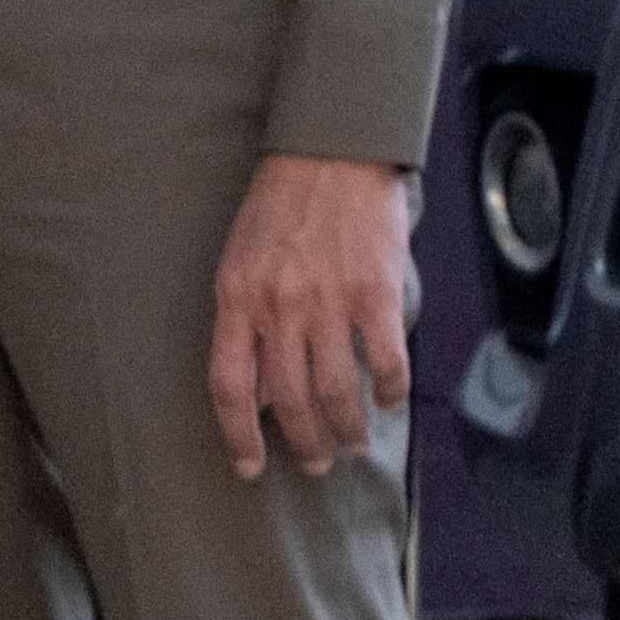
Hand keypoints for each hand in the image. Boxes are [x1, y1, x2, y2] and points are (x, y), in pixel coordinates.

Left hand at [208, 154, 419, 478]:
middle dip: (304, 442)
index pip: (230, 385)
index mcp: (236, 298)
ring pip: (337, 392)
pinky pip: (385, 362)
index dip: (238, 435)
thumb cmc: (280, 207)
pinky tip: (390, 401)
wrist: (329, 153)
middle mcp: (279, 306)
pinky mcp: (375, 294)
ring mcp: (328, 301)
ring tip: (353, 443)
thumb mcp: (240, 261)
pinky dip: (390, 391)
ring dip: (348, 429)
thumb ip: (246, 322)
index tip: (249, 467)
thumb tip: (256, 390)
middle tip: (318, 462)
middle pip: (289, 400)